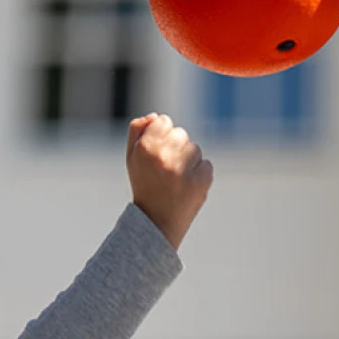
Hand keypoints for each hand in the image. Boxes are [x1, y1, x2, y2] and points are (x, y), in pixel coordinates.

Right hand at [126, 113, 212, 250]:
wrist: (157, 222)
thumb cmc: (144, 186)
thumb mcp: (132, 158)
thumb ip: (137, 131)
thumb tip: (154, 116)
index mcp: (145, 148)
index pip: (163, 121)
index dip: (160, 136)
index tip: (156, 153)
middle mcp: (165, 155)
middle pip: (180, 133)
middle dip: (175, 147)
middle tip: (165, 170)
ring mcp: (185, 168)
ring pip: (194, 149)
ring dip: (188, 161)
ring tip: (175, 180)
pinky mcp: (202, 179)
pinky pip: (206, 164)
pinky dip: (199, 174)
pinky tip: (186, 187)